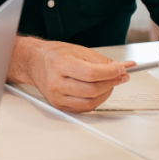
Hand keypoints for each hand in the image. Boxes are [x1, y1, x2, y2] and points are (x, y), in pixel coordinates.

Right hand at [13, 37, 132, 112]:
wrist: (34, 63)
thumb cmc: (55, 55)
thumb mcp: (79, 50)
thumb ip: (102, 61)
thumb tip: (123, 68)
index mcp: (59, 64)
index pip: (91, 74)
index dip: (111, 73)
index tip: (121, 70)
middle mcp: (56, 82)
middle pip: (92, 89)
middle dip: (111, 83)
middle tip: (119, 76)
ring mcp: (56, 96)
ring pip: (90, 102)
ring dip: (106, 94)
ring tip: (109, 84)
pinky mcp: (58, 105)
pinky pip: (84, 109)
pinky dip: (96, 101)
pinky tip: (98, 92)